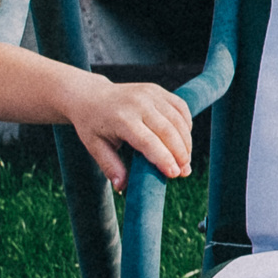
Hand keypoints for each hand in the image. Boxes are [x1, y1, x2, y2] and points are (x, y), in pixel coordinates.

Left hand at [69, 79, 193, 190]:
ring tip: (185, 161)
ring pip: (178, 120)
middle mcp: (138, 103)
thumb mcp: (95, 147)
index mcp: (121, 119)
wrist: (90, 95)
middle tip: (184, 172)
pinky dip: (186, 125)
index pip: (148, 142)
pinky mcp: (157, 89)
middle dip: (180, 154)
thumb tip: (122, 187)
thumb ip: (110, 166)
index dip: (164, 159)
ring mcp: (149, 93)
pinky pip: (180, 107)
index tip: (174, 174)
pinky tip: (184, 140)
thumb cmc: (93, 125)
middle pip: (168, 131)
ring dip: (186, 142)